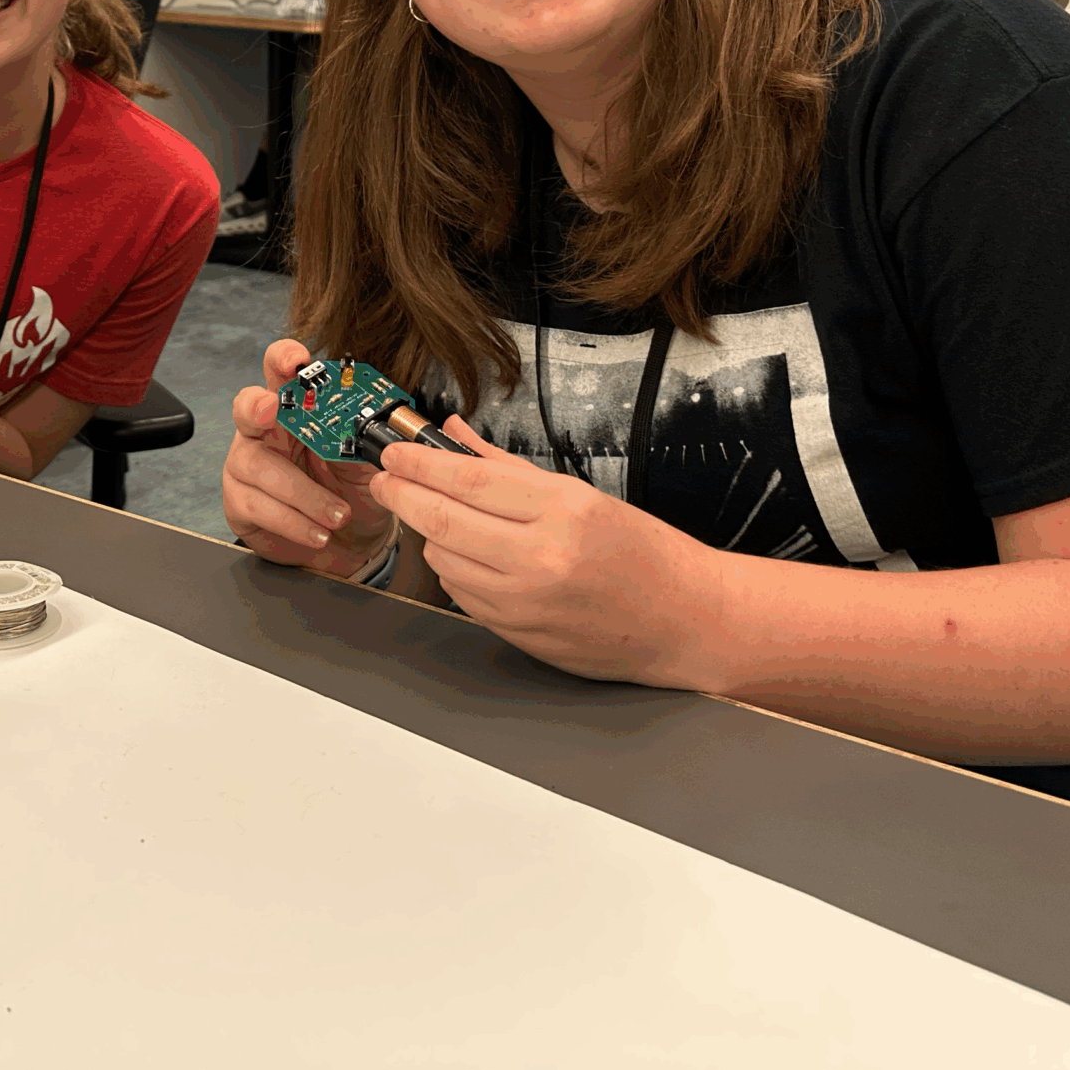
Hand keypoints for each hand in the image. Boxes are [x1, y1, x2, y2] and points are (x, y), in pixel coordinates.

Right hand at [224, 340, 396, 579]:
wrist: (351, 544)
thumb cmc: (354, 493)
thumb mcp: (367, 461)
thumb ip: (364, 437)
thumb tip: (378, 423)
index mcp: (298, 409)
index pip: (281, 371)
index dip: (283, 359)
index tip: (296, 360)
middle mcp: (266, 431)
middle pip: (247, 405)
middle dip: (257, 406)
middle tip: (272, 410)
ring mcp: (247, 465)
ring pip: (260, 466)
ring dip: (303, 493)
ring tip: (337, 514)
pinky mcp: (240, 502)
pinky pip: (258, 505)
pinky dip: (294, 521)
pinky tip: (318, 532)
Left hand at [371, 418, 723, 684]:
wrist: (684, 621)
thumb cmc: (643, 553)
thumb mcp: (583, 495)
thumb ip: (508, 467)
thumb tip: (457, 434)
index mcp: (562, 512)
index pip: (467, 480)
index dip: (418, 464)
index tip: (394, 453)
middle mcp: (541, 559)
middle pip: (442, 520)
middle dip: (401, 494)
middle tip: (385, 478)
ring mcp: (527, 603)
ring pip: (444, 559)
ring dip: (428, 533)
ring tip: (434, 514)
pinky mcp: (519, 635)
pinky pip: (461, 595)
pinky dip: (452, 569)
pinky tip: (462, 553)